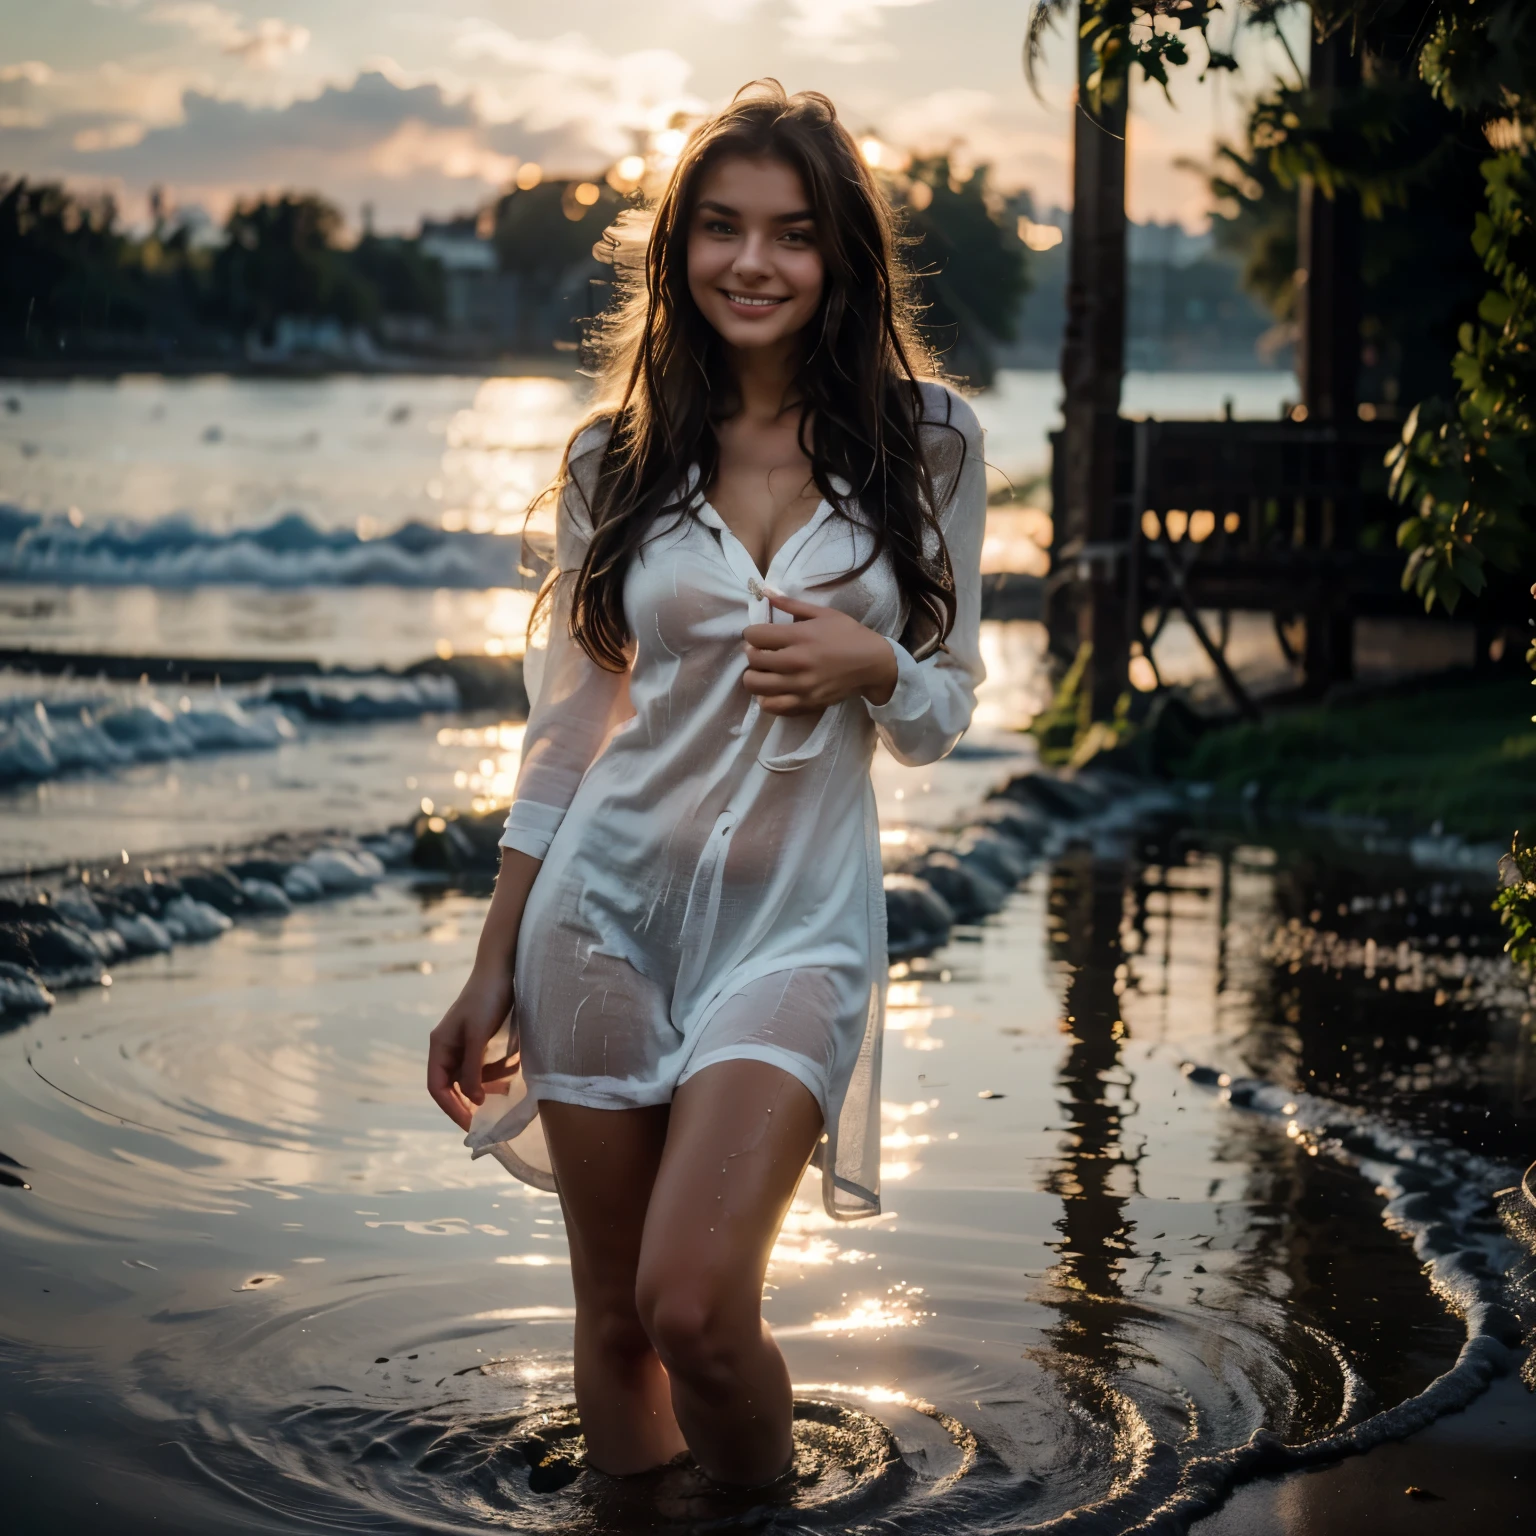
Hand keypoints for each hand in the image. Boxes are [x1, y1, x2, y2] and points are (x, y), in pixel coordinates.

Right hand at [427, 969, 517, 1131]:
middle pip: (453, 1084)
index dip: (451, 1108)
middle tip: (488, 1117)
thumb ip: (472, 1069)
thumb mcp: (478, 1036)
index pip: (437, 1087)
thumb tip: (473, 1100)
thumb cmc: (486, 999)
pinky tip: (513, 1067)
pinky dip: (496, 1070)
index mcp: (440, 1046)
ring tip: (507, 1087)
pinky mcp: (480, 1038)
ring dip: (487, 1084)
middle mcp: (448, 1047)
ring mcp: (464, 1043)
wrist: (503, 968)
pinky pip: (484, 1064)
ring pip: (471, 1076)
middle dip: (470, 1099)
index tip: (469, 1125)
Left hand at [742, 592, 897, 714]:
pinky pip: (772, 706)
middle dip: (752, 654)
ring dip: (754, 677)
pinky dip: (766, 699)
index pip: (755, 636)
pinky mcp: (806, 703)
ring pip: (756, 686)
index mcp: (799, 636)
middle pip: (753, 660)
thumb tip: (766, 592)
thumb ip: (791, 604)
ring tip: (763, 672)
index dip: (751, 634)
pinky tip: (772, 690)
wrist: (873, 663)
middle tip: (761, 652)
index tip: (757, 635)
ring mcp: (801, 686)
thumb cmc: (848, 634)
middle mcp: (796, 662)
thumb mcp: (823, 613)